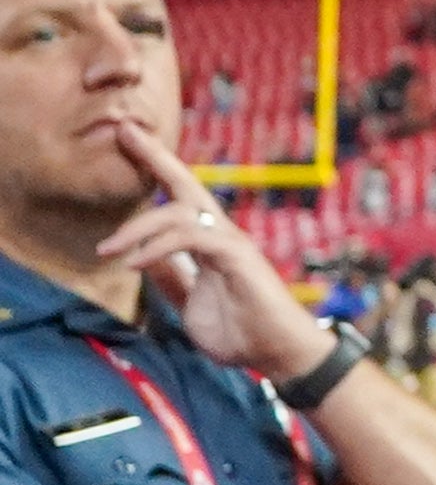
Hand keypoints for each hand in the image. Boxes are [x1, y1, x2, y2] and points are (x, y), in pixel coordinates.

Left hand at [96, 116, 337, 381]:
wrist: (279, 354)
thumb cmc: (242, 331)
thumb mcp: (191, 304)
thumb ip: (173, 279)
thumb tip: (146, 260)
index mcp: (210, 242)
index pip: (179, 199)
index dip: (155, 169)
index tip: (128, 141)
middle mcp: (221, 233)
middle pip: (185, 185)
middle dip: (154, 157)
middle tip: (123, 130)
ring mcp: (231, 242)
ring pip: (180, 212)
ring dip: (137, 228)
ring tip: (108, 250)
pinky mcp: (236, 257)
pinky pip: (191, 240)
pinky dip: (158, 249)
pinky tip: (136, 264)